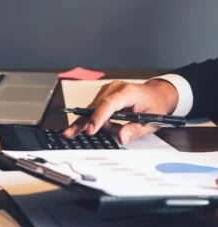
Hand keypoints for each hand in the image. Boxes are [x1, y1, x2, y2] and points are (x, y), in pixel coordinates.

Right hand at [62, 79, 178, 143]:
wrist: (156, 94)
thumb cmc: (154, 105)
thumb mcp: (151, 122)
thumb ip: (135, 130)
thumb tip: (121, 138)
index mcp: (128, 92)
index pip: (109, 104)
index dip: (98, 118)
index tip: (91, 130)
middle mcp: (115, 88)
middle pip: (94, 106)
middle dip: (84, 122)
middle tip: (70, 134)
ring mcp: (108, 90)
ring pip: (92, 108)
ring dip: (96, 123)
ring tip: (110, 129)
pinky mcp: (104, 94)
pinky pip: (95, 108)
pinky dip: (97, 119)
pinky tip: (103, 124)